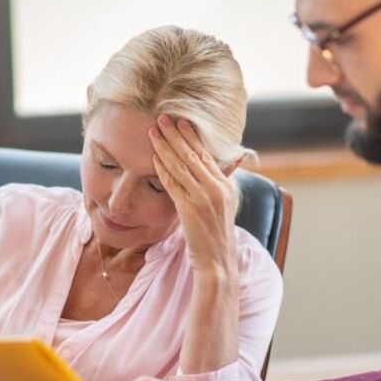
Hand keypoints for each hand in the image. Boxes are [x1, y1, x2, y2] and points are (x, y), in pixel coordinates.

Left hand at [150, 115, 238, 273]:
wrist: (218, 261)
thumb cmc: (216, 235)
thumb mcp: (224, 206)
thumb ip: (219, 184)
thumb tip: (222, 164)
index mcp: (226, 186)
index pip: (207, 154)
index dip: (192, 137)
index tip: (181, 121)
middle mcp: (217, 188)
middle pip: (193, 155)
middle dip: (176, 135)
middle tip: (163, 118)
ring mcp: (204, 198)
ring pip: (181, 166)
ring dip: (165, 147)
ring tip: (154, 132)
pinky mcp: (190, 209)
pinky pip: (173, 185)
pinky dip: (163, 170)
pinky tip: (154, 158)